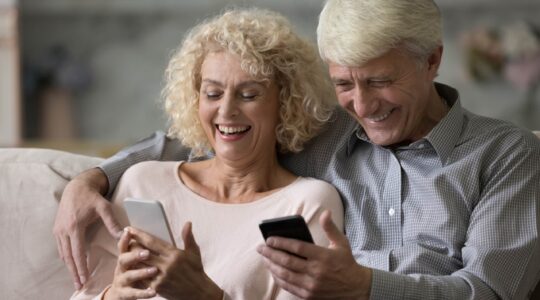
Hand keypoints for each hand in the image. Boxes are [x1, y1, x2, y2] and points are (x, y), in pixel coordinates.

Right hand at [53, 168, 122, 289]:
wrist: (77, 186)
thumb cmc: (92, 197)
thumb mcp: (105, 208)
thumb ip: (113, 223)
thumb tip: (124, 236)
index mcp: (75, 226)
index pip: (78, 252)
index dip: (81, 267)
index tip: (85, 279)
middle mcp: (64, 230)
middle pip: (68, 257)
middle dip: (74, 272)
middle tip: (79, 286)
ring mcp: (58, 230)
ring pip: (63, 254)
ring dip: (69, 267)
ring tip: (76, 279)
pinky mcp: (56, 229)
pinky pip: (61, 247)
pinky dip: (66, 258)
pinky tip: (71, 265)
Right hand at [105, 228, 157, 299]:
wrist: (121, 294)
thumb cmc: (133, 272)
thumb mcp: (135, 261)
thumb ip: (141, 248)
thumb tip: (152, 234)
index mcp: (125, 257)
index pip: (124, 245)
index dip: (125, 238)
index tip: (129, 231)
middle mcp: (121, 268)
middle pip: (124, 259)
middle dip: (134, 255)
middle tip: (147, 253)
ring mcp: (121, 281)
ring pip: (129, 276)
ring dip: (141, 273)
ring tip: (154, 270)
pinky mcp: (124, 294)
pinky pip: (133, 293)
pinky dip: (143, 293)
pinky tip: (153, 292)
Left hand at [127, 223, 223, 299]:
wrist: (197, 292)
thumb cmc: (196, 271)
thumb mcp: (194, 253)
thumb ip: (188, 237)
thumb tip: (187, 223)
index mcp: (175, 254)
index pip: (153, 242)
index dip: (140, 235)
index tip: (131, 229)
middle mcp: (167, 265)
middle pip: (143, 253)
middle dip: (132, 245)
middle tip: (124, 238)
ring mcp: (161, 277)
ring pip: (140, 265)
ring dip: (131, 258)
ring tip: (125, 251)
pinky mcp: (157, 287)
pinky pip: (142, 278)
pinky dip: (135, 271)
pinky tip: (130, 266)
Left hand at [257, 210, 371, 298]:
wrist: (355, 288)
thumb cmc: (346, 262)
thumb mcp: (341, 243)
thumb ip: (330, 227)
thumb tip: (325, 212)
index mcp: (322, 256)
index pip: (297, 248)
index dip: (281, 243)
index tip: (269, 239)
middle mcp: (315, 272)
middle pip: (287, 261)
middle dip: (270, 254)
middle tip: (260, 248)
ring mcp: (311, 285)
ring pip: (285, 275)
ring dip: (272, 266)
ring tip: (264, 258)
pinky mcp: (309, 295)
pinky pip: (288, 286)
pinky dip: (278, 278)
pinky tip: (273, 271)